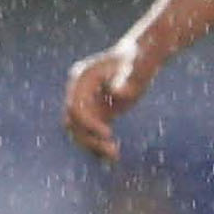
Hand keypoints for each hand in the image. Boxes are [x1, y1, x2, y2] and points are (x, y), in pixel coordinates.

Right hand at [60, 36, 158, 161]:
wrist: (140, 57)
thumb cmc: (139, 60)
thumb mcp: (136, 69)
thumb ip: (127, 81)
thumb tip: (118, 94)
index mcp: (81, 78)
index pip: (75, 108)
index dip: (88, 124)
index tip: (108, 134)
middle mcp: (78, 91)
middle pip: (73, 122)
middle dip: (89, 138)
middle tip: (112, 151)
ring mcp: (86, 101)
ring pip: (80, 131)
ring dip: (93, 146)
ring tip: (114, 157)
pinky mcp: (97, 111)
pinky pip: (92, 131)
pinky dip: (99, 144)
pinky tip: (112, 157)